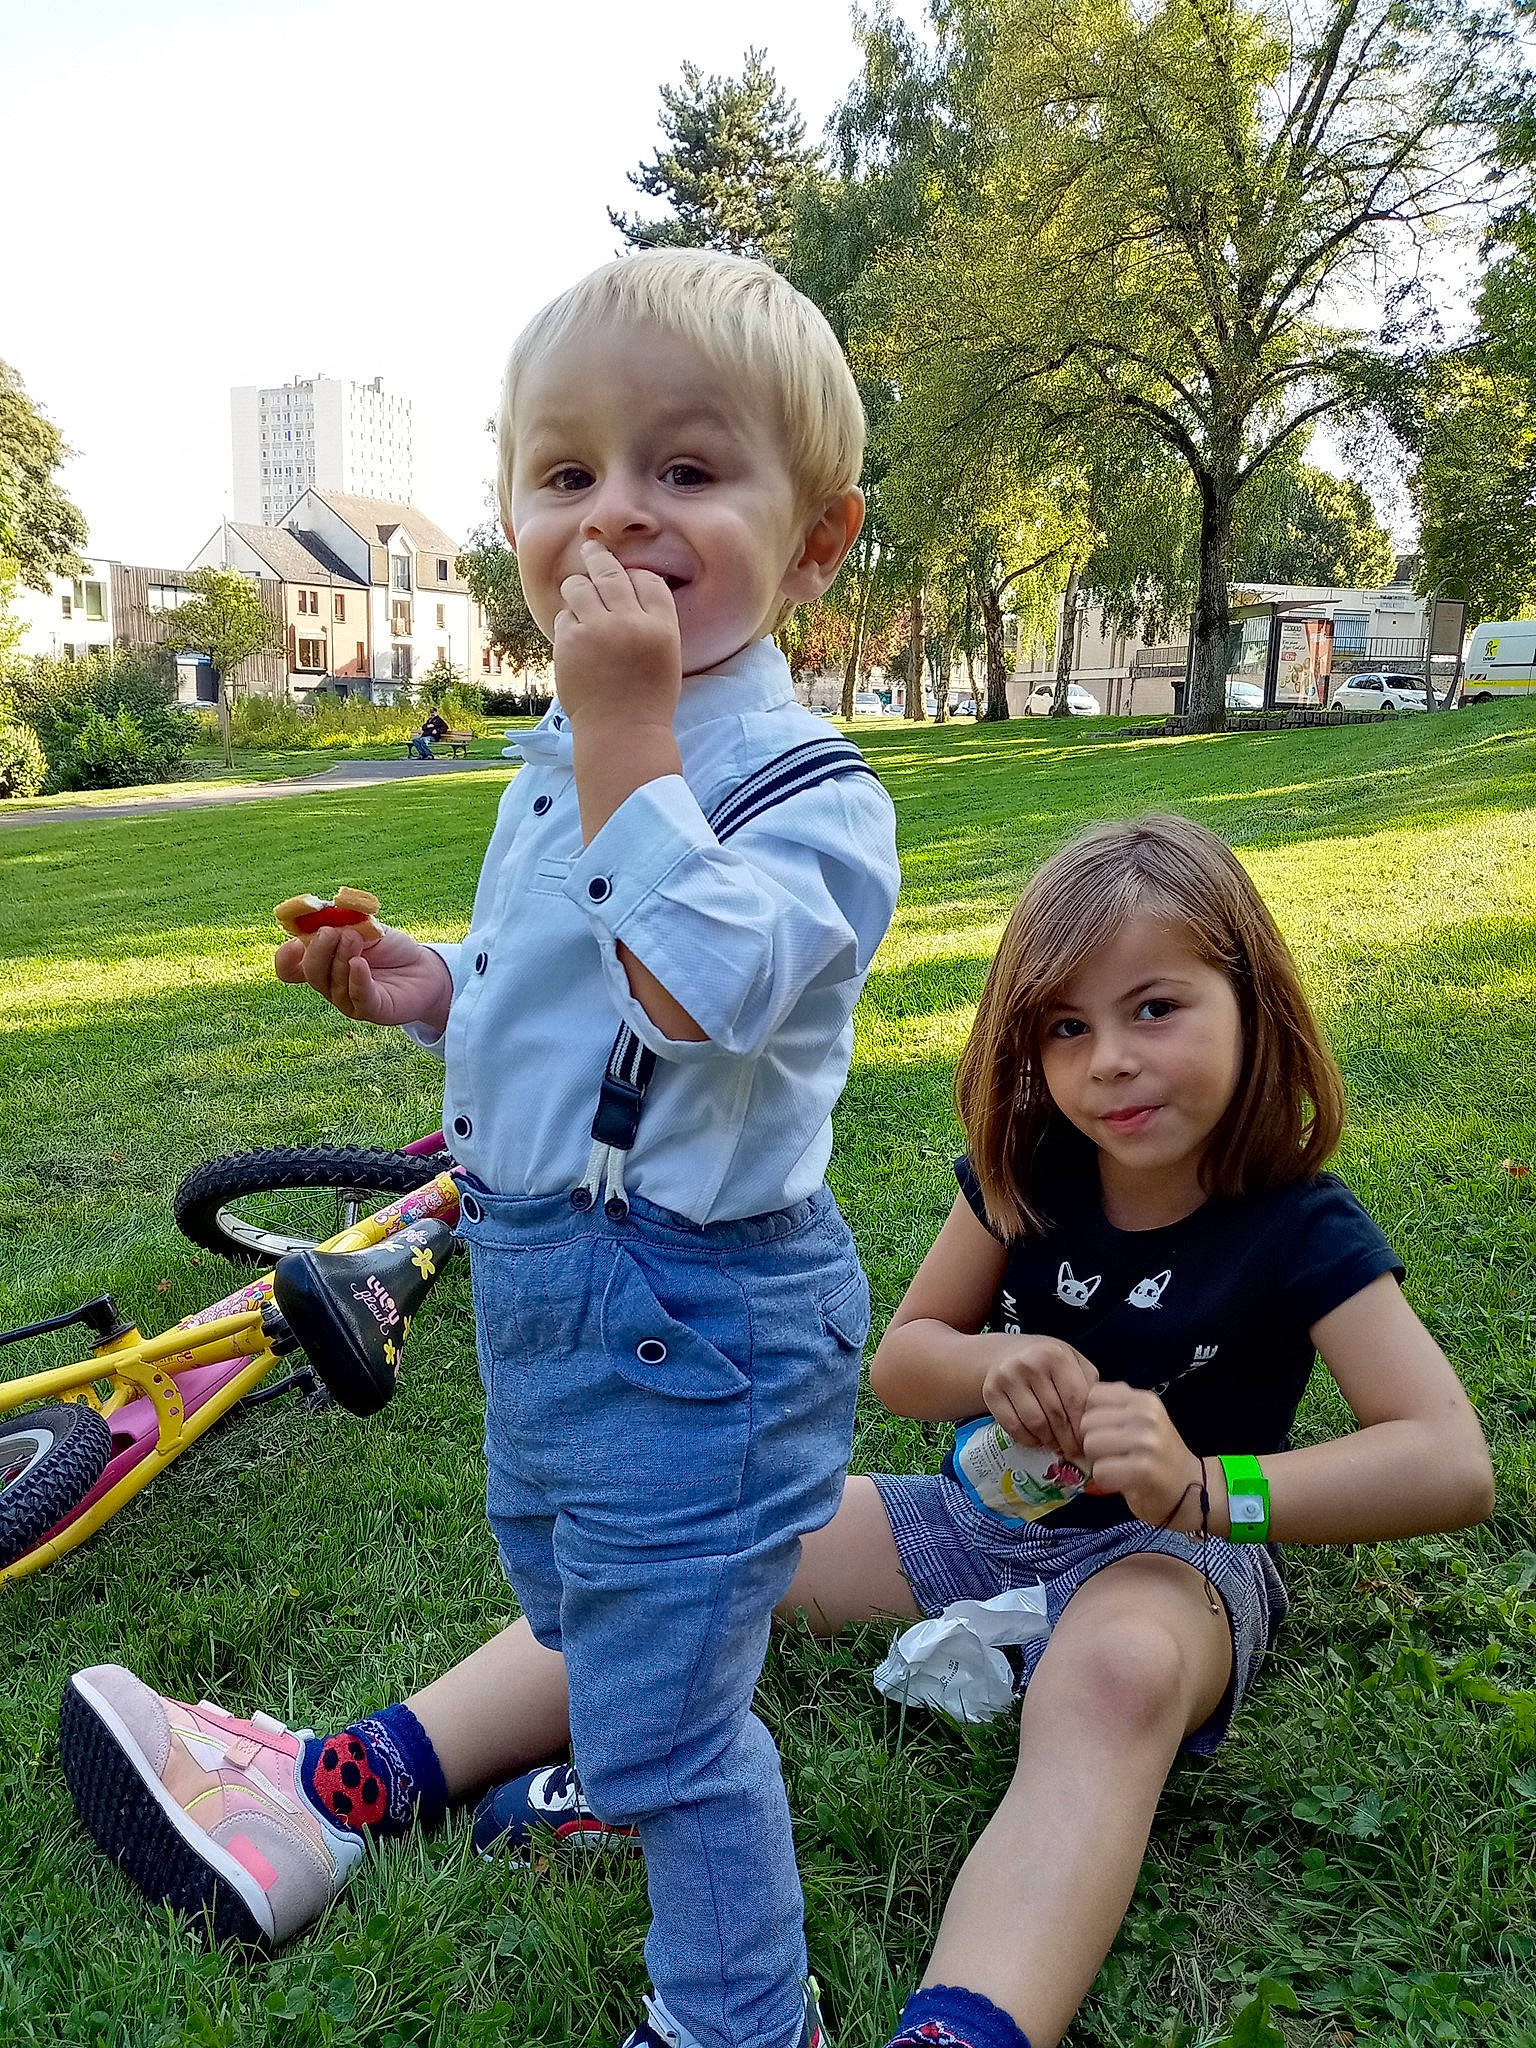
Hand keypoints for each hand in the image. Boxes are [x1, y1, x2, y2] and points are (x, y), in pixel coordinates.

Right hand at [274, 923, 453, 1034]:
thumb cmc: (389, 948)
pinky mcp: (371, 1010)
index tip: (297, 936)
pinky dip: (356, 978)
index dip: (286, 955)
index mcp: (321, 962)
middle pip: (310, 972)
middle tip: (335, 932)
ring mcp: (348, 1000)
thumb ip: (340, 921)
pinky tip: (359, 963)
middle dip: (319, 949)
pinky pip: (357, 997)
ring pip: (332, 983)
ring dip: (342, 957)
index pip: (288, 967)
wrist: (424, 968)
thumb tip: (318, 913)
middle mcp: (329, 984)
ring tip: (357, 938)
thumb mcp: (363, 926)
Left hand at [553, 540, 681, 733]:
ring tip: (579, 595)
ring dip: (578, 588)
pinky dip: (569, 621)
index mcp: (661, 626)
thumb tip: (627, 586)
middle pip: (611, 572)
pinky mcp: (569, 641)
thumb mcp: (665, 656)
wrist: (621, 733)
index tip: (627, 578)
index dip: (635, 576)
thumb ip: (651, 621)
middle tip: (591, 547)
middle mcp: (630, 622)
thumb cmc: (646, 699)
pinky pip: (564, 615)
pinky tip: (577, 637)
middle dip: (598, 556)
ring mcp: (597, 630)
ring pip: (579, 586)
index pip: (648, 580)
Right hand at [978, 1334, 1098, 1463]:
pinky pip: (1013, 1427)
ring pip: (1034, 1424)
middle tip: (1074, 1453)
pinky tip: (1037, 1440)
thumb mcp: (1073, 1362)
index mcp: (1056, 1356)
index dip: (1082, 1426)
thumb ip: (1089, 1385)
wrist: (1005, 1352)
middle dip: (1068, 1439)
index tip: (1088, 1443)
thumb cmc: (1048, 1362)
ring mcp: (1007, 1377)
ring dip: (1049, 1441)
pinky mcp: (990, 1392)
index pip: (1075, 1400)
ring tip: (1057, 1446)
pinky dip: (1028, 1440)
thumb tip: (1100, 1421)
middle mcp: (1030, 1364)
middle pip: (1055, 1414)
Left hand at [1080, 1382, 1202, 1529]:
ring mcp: (1146, 1440)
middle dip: (1092, 1442)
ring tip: (1119, 1467)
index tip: (1106, 1433)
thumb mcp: (1143, 1420)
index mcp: (1143, 1399)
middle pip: (1087, 1422)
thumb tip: (1078, 1401)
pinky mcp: (1143, 1469)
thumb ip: (1116, 1407)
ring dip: (1097, 1462)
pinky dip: (1105, 1481)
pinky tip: (1123, 1482)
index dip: (1092, 1417)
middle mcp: (1145, 1415)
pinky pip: (1100, 1471)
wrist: (1194, 1490)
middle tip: (1113, 1455)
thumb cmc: (1160, 1456)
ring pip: (1091, 1445)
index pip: (1092, 1396)